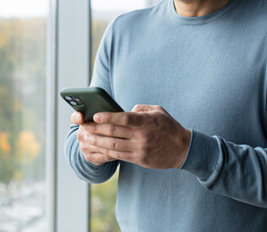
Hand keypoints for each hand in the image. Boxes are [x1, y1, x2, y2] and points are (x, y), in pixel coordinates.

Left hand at [74, 105, 190, 168]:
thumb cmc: (169, 127)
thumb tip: (126, 110)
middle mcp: (142, 136)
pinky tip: (97, 147)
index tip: (95, 115)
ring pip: (113, 145)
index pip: (124, 118)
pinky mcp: (139, 159)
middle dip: (96, 129)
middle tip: (84, 126)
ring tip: (86, 137)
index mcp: (146, 122)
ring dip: (97, 141)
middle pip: (114, 132)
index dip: (108, 117)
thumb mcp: (158, 111)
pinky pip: (119, 156)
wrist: (182, 149)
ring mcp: (140, 149)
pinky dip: (106, 151)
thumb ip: (141, 108)